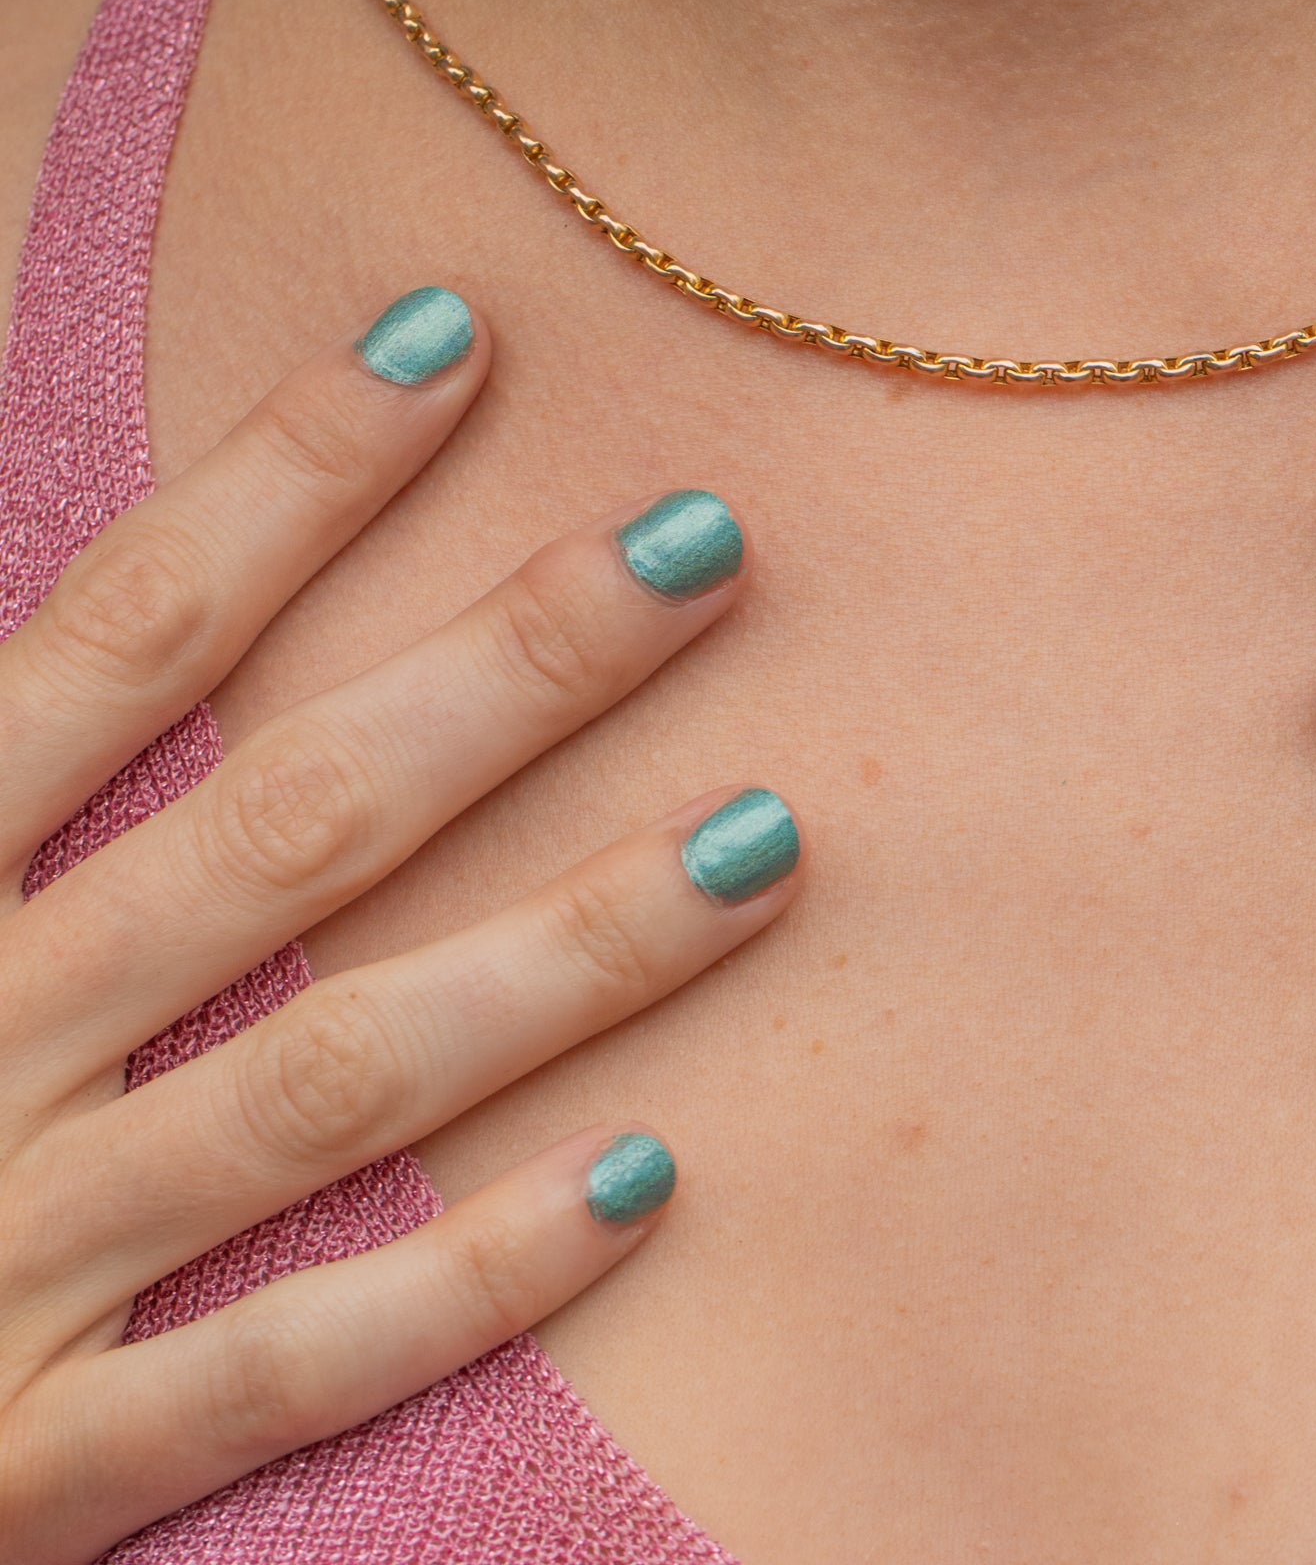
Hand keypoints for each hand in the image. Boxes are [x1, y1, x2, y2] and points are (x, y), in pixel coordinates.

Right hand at [0, 289, 802, 1562]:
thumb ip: (8, 759)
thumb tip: (162, 587)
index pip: (123, 632)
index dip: (287, 474)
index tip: (459, 334)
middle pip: (285, 823)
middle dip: (507, 675)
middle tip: (705, 539)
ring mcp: (6, 1261)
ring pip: (335, 1082)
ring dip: (564, 956)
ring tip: (769, 839)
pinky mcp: (37, 1470)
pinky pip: (285, 1370)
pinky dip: (464, 1280)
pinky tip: (649, 1174)